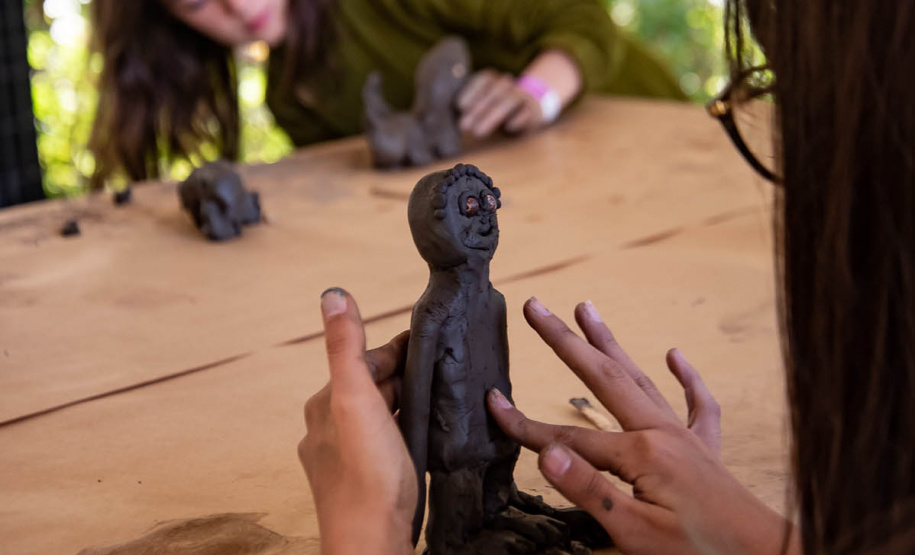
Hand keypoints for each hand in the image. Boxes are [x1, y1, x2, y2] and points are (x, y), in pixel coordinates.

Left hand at [298, 288, 415, 554]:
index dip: (397, 350)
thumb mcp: (356, 399)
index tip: (428, 339)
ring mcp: (345, 458)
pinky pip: (386, 443)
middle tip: (443, 367)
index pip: (363, 362)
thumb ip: (345, 348)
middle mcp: (327, 429)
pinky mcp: (365, 481)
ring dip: (405, 404)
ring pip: (379, 416)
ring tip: (440, 397)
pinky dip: (405, 431)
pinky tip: (424, 435)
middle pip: (371, 388)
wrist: (372, 542)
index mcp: (324, 405)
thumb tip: (333, 295)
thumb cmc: (367, 475)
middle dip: (403, 376)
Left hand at [457, 69, 541, 137]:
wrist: (526, 110)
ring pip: (510, 100)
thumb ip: (466, 107)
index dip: (471, 91)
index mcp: (492, 79)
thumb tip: (450, 116)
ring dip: (492, 116)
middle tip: (464, 126)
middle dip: (478, 109)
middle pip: (495, 90)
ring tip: (478, 132)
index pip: (483, 79)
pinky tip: (507, 128)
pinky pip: (526, 113)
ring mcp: (521, 96)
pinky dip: (517, 120)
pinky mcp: (532, 112)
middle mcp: (507, 84)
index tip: (460, 107)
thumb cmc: (493, 109)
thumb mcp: (478, 105)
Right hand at [487, 298, 798, 554]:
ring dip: (609, 342)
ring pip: (638, 377)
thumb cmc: (698, 550)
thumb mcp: (635, 531)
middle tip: (536, 308)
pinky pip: (696, 403)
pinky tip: (674, 355)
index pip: (567, 437)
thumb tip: (546, 454)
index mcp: (640, 453)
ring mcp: (683, 436)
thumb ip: (590, 489)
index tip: (493, 403)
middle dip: (564, 340)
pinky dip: (685, 376)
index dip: (525, 426)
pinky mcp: (704, 449)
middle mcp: (660, 432)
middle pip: (602, 376)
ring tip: (587, 308)